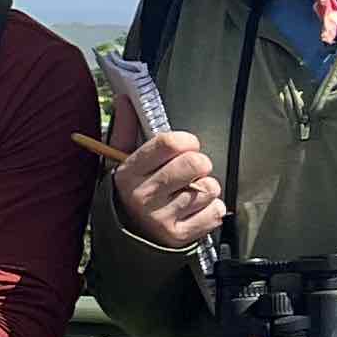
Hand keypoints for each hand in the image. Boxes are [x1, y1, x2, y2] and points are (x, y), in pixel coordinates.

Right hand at [108, 127, 225, 251]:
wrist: (126, 238)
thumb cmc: (130, 192)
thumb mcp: (121, 162)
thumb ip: (125, 129)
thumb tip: (124, 98)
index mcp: (127, 173)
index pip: (169, 142)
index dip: (186, 140)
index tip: (186, 146)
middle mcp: (142, 196)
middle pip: (195, 163)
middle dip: (200, 164)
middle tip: (190, 171)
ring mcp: (161, 218)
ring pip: (209, 188)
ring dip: (205, 189)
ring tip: (188, 194)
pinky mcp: (179, 236)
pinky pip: (216, 211)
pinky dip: (211, 210)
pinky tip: (193, 212)